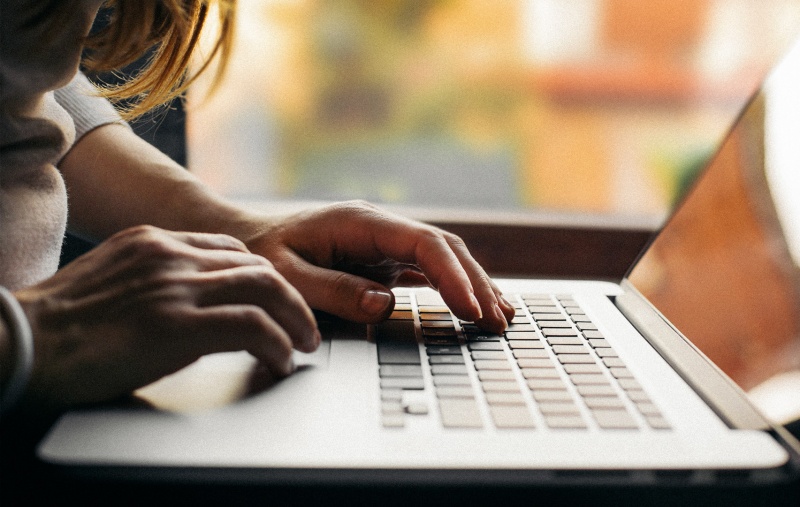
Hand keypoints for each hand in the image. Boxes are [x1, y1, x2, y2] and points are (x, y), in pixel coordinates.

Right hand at [13, 225, 318, 410]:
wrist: (22, 342)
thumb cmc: (60, 322)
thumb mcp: (113, 277)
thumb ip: (155, 277)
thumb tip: (192, 301)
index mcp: (154, 240)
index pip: (231, 248)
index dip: (264, 275)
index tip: (278, 297)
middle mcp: (171, 255)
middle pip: (258, 265)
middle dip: (291, 297)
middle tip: (305, 325)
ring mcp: (175, 287)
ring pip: (265, 288)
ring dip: (295, 320)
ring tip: (303, 344)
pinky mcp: (176, 325)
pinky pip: (250, 326)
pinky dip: (276, 344)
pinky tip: (279, 360)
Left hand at [246, 201, 515, 331]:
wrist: (249, 239)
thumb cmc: (263, 255)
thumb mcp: (285, 275)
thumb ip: (332, 290)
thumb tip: (384, 303)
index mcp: (360, 221)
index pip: (423, 243)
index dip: (452, 275)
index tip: (470, 308)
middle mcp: (380, 227)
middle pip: (443, 248)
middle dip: (474, 283)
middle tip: (498, 321)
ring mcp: (384, 243)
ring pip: (443, 257)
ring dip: (472, 285)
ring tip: (500, 316)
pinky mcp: (384, 259)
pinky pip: (429, 270)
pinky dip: (455, 287)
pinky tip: (474, 305)